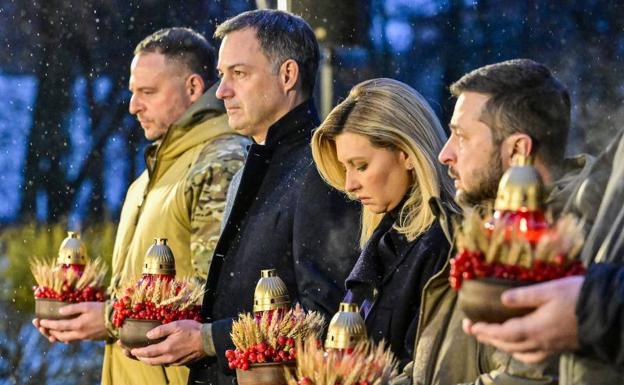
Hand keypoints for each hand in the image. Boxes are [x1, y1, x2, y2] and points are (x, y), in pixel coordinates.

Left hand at [36, 301, 107, 342]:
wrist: (118, 320)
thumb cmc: (102, 310)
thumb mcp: (87, 305)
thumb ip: (72, 308)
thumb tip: (59, 311)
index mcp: (77, 325)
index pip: (58, 325)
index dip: (48, 323)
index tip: (39, 321)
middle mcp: (79, 334)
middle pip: (60, 336)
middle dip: (49, 332)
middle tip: (42, 327)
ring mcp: (84, 338)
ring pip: (66, 339)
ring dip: (57, 336)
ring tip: (51, 332)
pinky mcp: (89, 338)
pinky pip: (74, 339)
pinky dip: (66, 337)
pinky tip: (66, 333)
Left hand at [131, 320, 205, 365]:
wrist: (208, 340)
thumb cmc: (193, 330)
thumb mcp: (176, 325)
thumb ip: (161, 330)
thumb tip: (148, 335)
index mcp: (167, 348)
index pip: (147, 352)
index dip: (137, 352)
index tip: (131, 350)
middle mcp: (169, 357)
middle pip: (150, 361)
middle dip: (140, 358)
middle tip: (133, 354)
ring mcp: (175, 361)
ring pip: (158, 363)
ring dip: (149, 360)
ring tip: (143, 356)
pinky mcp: (181, 363)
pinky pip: (166, 363)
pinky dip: (159, 360)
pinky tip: (158, 356)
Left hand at [463, 276, 583, 363]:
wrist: (606, 313)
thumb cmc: (576, 297)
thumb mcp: (547, 290)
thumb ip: (523, 296)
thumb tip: (501, 299)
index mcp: (532, 329)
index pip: (500, 333)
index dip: (483, 330)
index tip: (469, 325)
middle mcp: (538, 342)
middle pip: (506, 345)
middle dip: (486, 337)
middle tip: (472, 329)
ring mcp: (549, 347)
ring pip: (518, 353)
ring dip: (501, 346)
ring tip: (490, 337)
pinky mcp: (558, 347)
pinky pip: (533, 356)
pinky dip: (520, 352)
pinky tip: (519, 346)